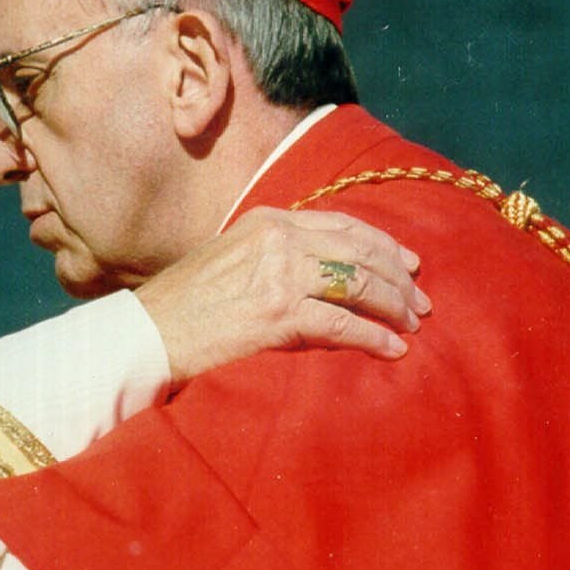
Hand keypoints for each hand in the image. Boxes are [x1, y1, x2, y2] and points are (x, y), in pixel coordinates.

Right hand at [134, 207, 430, 382]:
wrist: (147, 333)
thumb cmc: (183, 304)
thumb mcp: (231, 260)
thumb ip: (275, 257)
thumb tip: (327, 280)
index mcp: (268, 221)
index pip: (343, 226)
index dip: (383, 245)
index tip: (409, 264)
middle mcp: (279, 240)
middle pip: (359, 252)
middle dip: (398, 278)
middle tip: (421, 302)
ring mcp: (280, 275)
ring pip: (359, 285)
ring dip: (393, 307)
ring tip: (412, 326)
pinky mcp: (279, 315)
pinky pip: (343, 326)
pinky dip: (373, 338)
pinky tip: (392, 349)